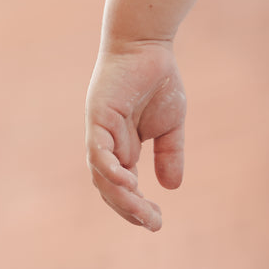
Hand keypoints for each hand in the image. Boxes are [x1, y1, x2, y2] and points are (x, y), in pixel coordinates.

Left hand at [85, 41, 186, 231]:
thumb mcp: (170, 124)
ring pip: (102, 176)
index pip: (123, 189)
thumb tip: (171, 187)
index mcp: (121, 149)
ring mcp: (100, 133)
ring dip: (120, 195)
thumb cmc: (157, 79)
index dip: (136, 208)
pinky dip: (109, 169)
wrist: (147, 45)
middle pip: (110, 189)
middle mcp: (106, 146)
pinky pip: (98, 151)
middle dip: (130, 209)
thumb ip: (169, 154)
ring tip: (141, 210)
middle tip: (153, 222)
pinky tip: (126, 180)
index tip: (157, 223)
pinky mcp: (97, 118)